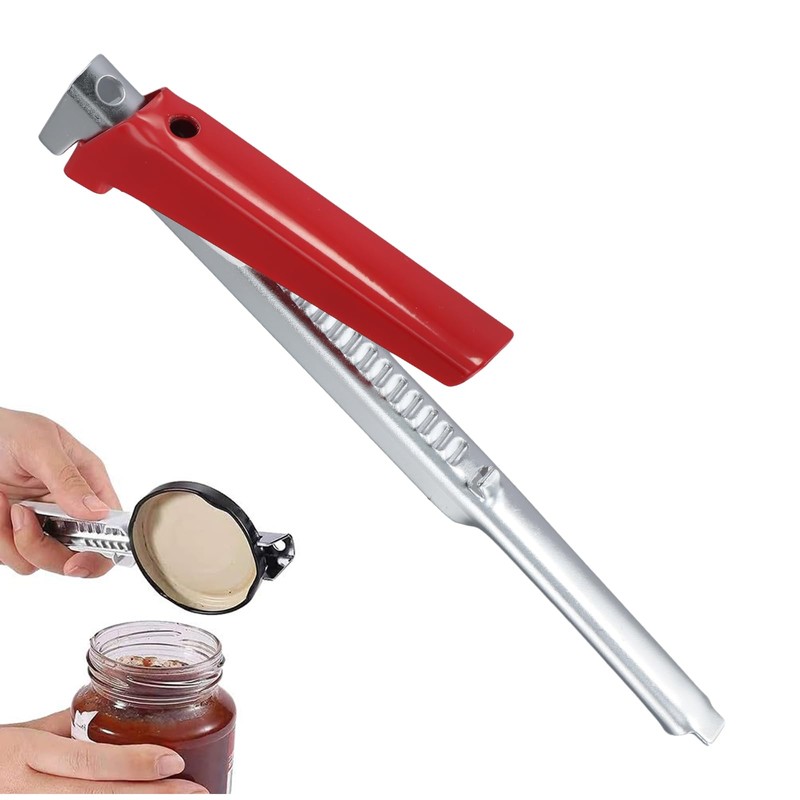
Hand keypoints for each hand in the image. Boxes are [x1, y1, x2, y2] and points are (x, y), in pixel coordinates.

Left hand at [0, 408, 120, 577]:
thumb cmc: (7, 429)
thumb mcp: (41, 446)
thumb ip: (68, 479)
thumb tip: (98, 511)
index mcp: (88, 483)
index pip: (110, 528)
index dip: (101, 552)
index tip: (77, 562)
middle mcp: (67, 508)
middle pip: (74, 556)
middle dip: (44, 548)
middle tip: (22, 520)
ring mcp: (40, 522)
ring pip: (36, 561)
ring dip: (11, 539)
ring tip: (2, 503)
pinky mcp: (12, 532)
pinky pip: (9, 556)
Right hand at [0, 710, 206, 793]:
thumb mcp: (26, 732)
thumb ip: (70, 726)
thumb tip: (115, 715)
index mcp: (27, 755)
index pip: (88, 762)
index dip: (134, 764)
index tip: (174, 761)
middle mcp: (27, 791)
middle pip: (98, 799)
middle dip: (152, 798)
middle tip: (196, 793)